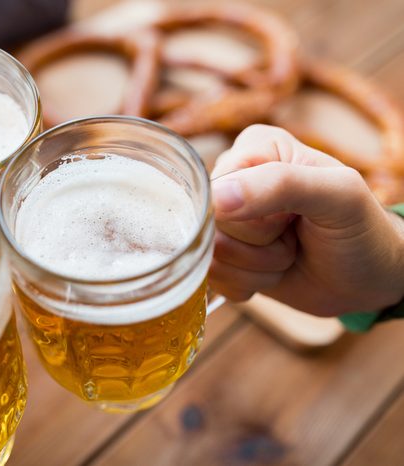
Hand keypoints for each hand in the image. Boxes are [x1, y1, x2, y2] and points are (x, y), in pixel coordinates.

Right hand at [209, 124, 403, 315]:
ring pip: (209, 256)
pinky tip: (273, 272)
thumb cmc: (363, 230)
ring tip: (288, 254)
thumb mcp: (338, 196)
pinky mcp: (222, 254)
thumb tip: (217, 197)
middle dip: (256, 247)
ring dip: (255, 268)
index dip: (251, 219)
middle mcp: (233, 180)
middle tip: (293, 239)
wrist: (371, 279)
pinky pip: (211, 278)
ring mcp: (224, 220)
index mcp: (254, 149)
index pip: (216, 192)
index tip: (291, 218)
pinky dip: (248, 284)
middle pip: (209, 226)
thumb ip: (281, 184)